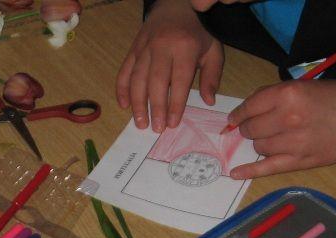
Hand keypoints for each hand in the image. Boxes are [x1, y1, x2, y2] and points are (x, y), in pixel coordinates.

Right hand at [116, 0, 223, 131]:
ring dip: (137, 103)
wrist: (176, 4)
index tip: (172, 123)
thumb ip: (212, 76)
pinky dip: (122, 88)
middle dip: (155, 107)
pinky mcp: (134, 49)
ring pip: (137, 78)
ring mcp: (145, 47)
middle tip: (156, 128)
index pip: (179, 80)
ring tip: (140, 122)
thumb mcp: (213, 49)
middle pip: (155, 82)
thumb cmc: (197, 31)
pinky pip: (125, 70)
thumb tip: (208, 101)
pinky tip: (124, 105)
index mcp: (185, 47)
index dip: (175, 104)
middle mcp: (162, 47)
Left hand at [227, 79, 335, 178]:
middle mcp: (287, 118)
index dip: (239, 113)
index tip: (235, 118)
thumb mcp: (305, 85)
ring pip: (259, 146)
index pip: (251, 106)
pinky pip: (266, 168)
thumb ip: (276, 95)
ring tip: (274, 137)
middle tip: (257, 126)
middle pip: (251, 128)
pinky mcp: (299, 161)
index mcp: (288, 95)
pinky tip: (235, 173)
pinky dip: (249, 171)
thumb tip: (248, 109)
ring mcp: (292, 143)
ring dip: (261, 142)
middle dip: (249, 127)